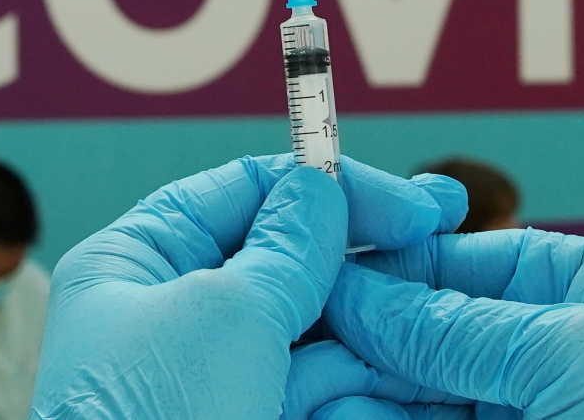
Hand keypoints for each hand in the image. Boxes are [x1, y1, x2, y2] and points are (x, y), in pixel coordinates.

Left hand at [30, 154, 466, 419]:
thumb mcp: (228, 311)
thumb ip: (288, 243)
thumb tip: (320, 188)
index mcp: (141, 260)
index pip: (245, 189)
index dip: (328, 186)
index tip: (405, 201)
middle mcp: (178, 308)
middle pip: (288, 253)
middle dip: (363, 245)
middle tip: (442, 224)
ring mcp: (221, 367)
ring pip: (316, 318)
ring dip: (376, 310)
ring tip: (439, 298)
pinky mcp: (255, 412)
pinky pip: (321, 377)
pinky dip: (364, 370)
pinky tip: (412, 367)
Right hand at [287, 229, 583, 419]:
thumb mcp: (568, 353)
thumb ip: (455, 326)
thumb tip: (362, 293)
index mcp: (578, 287)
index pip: (460, 258)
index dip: (392, 263)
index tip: (328, 270)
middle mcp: (539, 345)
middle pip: (426, 326)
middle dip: (366, 333)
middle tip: (306, 335)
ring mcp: (514, 407)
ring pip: (412, 386)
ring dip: (359, 382)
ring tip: (313, 380)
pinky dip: (374, 419)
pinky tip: (339, 413)